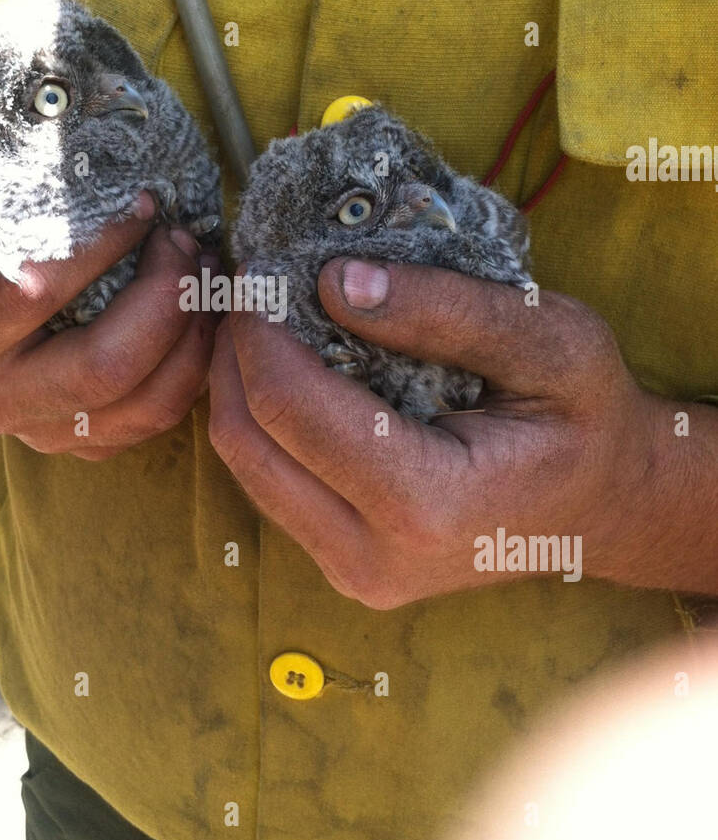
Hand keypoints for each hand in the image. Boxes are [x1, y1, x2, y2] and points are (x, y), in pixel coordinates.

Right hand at [0, 106, 218, 456]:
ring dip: (194, 334)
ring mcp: (45, 432)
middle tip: (188, 242)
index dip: (101, 247)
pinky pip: (160, 418)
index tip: (145, 205)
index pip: (36, 295)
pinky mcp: (85, 443)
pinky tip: (201, 310)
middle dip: (166, 300)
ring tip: (205, 269)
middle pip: (106, 369)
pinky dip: (195, 366)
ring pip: (148, 405)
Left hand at [209, 257, 712, 607]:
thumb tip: (333, 280)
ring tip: (260, 315)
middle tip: (248, 282)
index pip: (291, 408)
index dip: (258, 329)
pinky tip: (283, 364)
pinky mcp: (341, 564)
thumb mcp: (553, 338)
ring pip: (243, 466)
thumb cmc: (587, 419)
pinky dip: (260, 417)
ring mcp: (353, 572)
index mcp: (426, 506)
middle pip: (247, 441)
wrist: (605, 507)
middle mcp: (374, 558)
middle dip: (234, 352)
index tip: (260, 266)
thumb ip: (448, 309)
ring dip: (236, 383)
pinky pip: (269, 483)